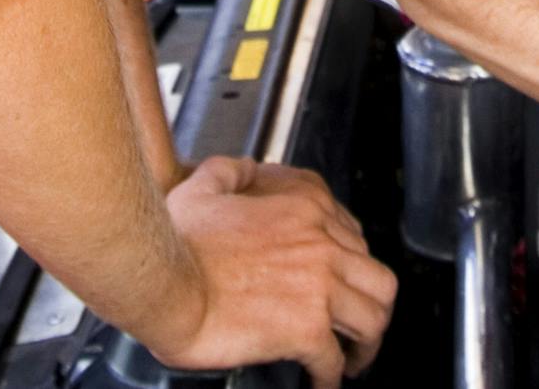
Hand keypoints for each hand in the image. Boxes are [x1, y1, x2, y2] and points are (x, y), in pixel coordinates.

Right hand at [147, 156, 396, 387]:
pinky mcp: (307, 329)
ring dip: (366, 340)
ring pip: (374, 316)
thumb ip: (231, 172)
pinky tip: (321, 381)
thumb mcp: (202, 187)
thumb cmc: (175, 244)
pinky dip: (332, 376)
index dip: (350, 261)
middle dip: (369, 301)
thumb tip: (244, 170)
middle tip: (356, 318)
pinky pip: (335, 360)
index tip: (343, 278)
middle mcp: (320, 242)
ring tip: (354, 354)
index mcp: (302, 206)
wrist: (163, 285)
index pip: (353, 232)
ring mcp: (319, 286)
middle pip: (375, 275)